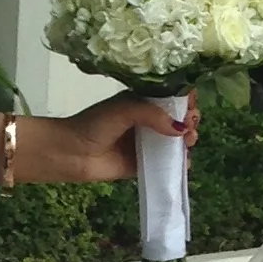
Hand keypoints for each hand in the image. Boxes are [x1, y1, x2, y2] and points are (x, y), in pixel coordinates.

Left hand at [49, 88, 196, 185]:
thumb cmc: (94, 124)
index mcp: (141, 101)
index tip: (191, 105)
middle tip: (190, 126)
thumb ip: (152, 115)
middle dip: (189, 120)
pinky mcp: (142, 164)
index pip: (171, 97)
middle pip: (177, 118)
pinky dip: (179, 163)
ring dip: (187, 140)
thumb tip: (181, 128)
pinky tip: (184, 162)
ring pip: (174, 141)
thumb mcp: (124, 109)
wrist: (72, 153)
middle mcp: (146, 121)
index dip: (185, 99)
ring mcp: (145, 143)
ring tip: (189, 141)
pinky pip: (165, 164)